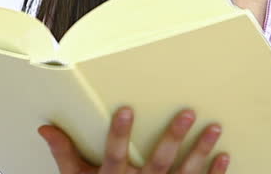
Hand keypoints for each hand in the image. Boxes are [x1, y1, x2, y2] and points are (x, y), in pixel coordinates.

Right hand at [38, 106, 229, 172]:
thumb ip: (64, 154)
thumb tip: (46, 128)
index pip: (115, 153)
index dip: (120, 133)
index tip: (127, 109)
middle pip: (158, 162)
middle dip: (173, 138)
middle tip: (188, 113)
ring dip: (201, 151)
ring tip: (215, 128)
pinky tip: (224, 157)